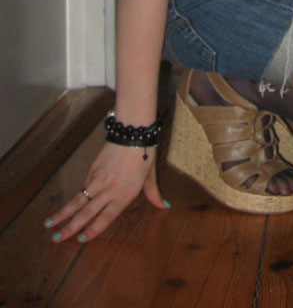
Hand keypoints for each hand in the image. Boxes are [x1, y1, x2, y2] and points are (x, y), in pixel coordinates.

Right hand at [44, 142, 168, 243]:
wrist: (133, 133)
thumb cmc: (145, 154)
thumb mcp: (151, 176)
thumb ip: (154, 194)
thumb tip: (164, 207)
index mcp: (125, 194)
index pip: (105, 217)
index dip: (93, 229)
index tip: (80, 239)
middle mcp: (109, 190)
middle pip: (86, 212)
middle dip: (70, 227)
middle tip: (56, 239)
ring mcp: (98, 179)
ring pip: (77, 200)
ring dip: (63, 213)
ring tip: (49, 224)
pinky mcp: (93, 170)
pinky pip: (82, 187)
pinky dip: (73, 198)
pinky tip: (64, 207)